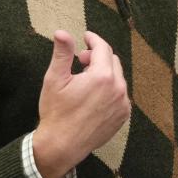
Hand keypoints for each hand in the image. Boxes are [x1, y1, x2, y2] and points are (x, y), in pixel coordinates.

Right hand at [32, 30, 130, 177]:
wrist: (62, 145)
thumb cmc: (56, 112)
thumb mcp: (54, 79)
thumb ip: (62, 53)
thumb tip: (62, 32)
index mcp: (102, 76)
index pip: (102, 48)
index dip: (93, 39)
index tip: (85, 37)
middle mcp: (117, 89)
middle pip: (112, 60)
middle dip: (97, 56)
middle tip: (79, 61)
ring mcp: (122, 104)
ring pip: (117, 77)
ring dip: (104, 72)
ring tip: (84, 80)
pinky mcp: (123, 116)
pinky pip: (120, 94)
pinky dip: (109, 88)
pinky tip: (93, 96)